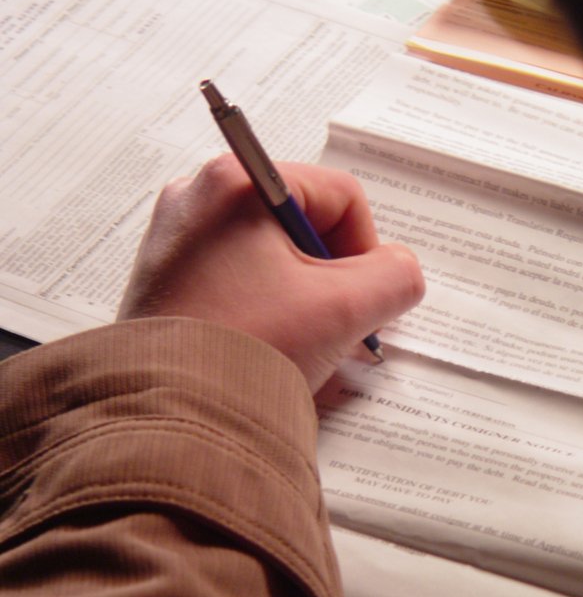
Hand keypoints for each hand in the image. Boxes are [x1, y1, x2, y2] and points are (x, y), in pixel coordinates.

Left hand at [117, 155, 423, 390]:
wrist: (168, 416)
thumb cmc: (243, 350)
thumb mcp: (343, 309)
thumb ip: (395, 277)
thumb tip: (400, 273)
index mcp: (237, 181)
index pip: (340, 196)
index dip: (366, 251)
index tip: (360, 300)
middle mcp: (199, 198)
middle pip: (305, 225)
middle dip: (334, 281)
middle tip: (337, 328)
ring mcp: (178, 241)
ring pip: (274, 258)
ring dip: (305, 302)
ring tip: (304, 348)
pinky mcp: (167, 282)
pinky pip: (240, 284)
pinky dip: (268, 313)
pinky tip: (272, 352)